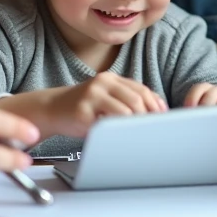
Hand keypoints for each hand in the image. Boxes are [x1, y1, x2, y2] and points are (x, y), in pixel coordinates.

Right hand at [0, 72, 165, 138]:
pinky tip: (120, 137)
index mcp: (111, 79)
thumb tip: (159, 110)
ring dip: (135, 125)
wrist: (52, 108)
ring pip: (125, 110)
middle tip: (153, 131)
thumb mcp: (107, 98)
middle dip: (148, 117)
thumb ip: (127, 100)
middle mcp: (102, 83)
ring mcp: (92, 95)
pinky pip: (107, 123)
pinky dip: (117, 130)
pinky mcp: (82, 111)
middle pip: (137, 100)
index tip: (163, 120)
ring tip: (138, 135)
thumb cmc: (84, 108)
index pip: (142, 90)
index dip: (156, 106)